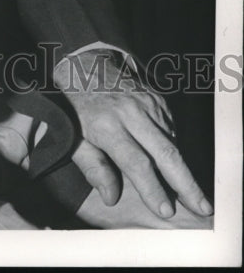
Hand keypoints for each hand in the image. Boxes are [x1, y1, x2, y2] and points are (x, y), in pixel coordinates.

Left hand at [56, 49, 212, 220]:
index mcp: (106, 125)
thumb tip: (111, 197)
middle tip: (202, 208)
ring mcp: (147, 104)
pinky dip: (173, 149)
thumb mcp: (73, 137)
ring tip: (192, 194)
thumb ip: (92, 167)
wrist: (87, 65)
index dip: (151, 188)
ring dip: (184, 170)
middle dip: (186, 184)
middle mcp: (131, 113)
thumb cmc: (78, 107)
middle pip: (166, 153)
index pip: (135, 162)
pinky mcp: (157, 99)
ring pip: (172, 142)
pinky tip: (171, 163)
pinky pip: (171, 130)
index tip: (165, 211)